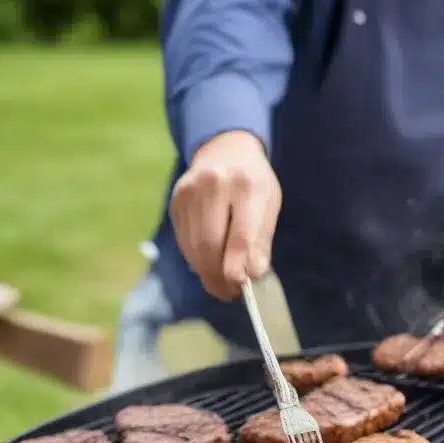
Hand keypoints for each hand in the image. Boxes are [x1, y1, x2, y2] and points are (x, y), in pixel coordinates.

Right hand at [170, 130, 280, 299]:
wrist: (224, 149)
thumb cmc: (253, 182)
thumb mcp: (268, 204)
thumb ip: (260, 240)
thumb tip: (253, 273)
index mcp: (245, 184)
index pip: (240, 236)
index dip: (239, 267)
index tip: (243, 286)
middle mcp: (212, 184)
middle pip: (210, 246)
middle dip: (220, 277)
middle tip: (232, 292)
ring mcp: (188, 193)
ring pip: (194, 249)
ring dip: (208, 273)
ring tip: (223, 284)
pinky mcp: (175, 202)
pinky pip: (185, 243)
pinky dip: (198, 260)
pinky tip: (210, 264)